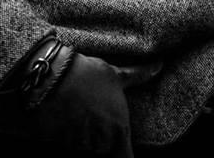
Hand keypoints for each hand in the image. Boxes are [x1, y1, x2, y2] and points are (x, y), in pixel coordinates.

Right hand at [30, 52, 162, 156]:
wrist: (54, 74)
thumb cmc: (89, 74)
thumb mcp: (115, 74)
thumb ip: (138, 76)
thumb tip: (159, 65)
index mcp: (119, 130)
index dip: (124, 154)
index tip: (121, 149)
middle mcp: (101, 142)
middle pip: (103, 151)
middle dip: (99, 139)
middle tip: (93, 115)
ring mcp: (79, 145)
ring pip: (84, 147)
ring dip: (82, 136)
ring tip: (77, 112)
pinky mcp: (59, 144)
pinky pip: (66, 144)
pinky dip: (66, 134)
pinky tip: (65, 116)